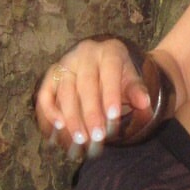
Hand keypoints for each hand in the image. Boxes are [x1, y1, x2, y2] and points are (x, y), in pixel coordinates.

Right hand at [33, 38, 150, 158]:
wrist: (104, 64)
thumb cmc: (120, 75)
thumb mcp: (132, 79)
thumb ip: (137, 91)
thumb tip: (143, 103)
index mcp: (109, 51)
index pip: (110, 71)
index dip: (110, 94)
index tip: (113, 117)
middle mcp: (84, 54)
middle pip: (85, 84)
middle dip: (91, 113)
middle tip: (97, 137)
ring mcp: (65, 63)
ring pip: (65, 91)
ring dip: (71, 117)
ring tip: (80, 139)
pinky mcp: (51, 75)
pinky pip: (45, 93)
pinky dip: (48, 112)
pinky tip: (57, 129)